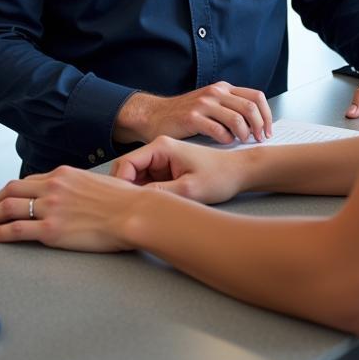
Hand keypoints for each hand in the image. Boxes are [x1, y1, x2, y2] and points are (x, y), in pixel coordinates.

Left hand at [0, 168, 139, 251]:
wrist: (134, 212)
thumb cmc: (125, 200)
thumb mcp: (98, 182)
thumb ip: (81, 187)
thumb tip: (77, 196)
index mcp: (64, 174)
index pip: (28, 180)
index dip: (10, 191)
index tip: (2, 198)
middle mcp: (53, 186)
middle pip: (10, 190)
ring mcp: (51, 207)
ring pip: (7, 208)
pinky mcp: (52, 230)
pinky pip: (16, 230)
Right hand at [111, 136, 247, 203]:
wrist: (238, 173)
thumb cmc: (219, 177)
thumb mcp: (189, 189)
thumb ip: (159, 193)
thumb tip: (133, 202)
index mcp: (161, 147)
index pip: (125, 163)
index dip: (120, 185)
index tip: (126, 206)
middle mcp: (158, 149)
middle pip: (128, 170)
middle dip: (127, 190)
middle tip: (134, 212)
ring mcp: (162, 160)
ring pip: (137, 179)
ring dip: (138, 194)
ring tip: (146, 212)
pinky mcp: (167, 170)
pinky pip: (148, 183)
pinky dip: (148, 195)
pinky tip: (155, 208)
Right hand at [114, 82, 272, 145]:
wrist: (154, 115)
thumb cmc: (184, 114)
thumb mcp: (210, 104)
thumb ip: (229, 108)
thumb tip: (256, 125)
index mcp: (223, 88)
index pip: (256, 96)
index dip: (267, 114)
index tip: (268, 130)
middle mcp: (215, 92)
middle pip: (250, 108)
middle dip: (260, 127)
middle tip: (259, 139)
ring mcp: (204, 104)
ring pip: (237, 119)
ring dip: (244, 135)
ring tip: (242, 142)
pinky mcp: (192, 117)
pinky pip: (218, 130)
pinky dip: (226, 139)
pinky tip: (224, 143)